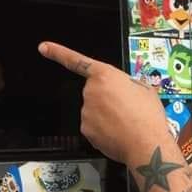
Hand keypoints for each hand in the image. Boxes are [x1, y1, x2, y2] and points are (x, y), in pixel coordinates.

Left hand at [38, 42, 169, 165]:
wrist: (146, 144)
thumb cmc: (148, 116)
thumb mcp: (145, 90)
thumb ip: (129, 85)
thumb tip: (127, 91)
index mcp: (104, 75)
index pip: (77, 61)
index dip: (58, 53)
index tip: (44, 47)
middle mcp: (90, 92)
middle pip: (95, 92)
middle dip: (107, 99)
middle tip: (127, 108)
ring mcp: (86, 112)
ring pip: (94, 111)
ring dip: (107, 115)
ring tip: (126, 122)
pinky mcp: (86, 130)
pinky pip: (94, 127)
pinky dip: (104, 130)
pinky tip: (119, 133)